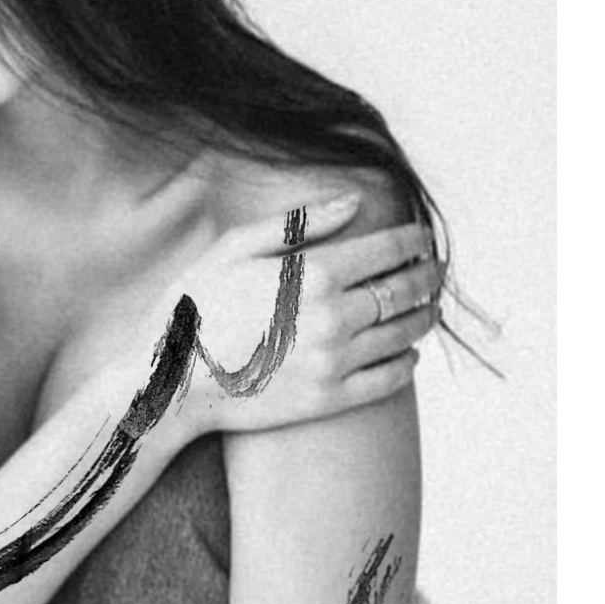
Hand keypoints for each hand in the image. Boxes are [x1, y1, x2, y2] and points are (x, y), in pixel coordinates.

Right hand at [163, 193, 441, 438]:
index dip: (412, 240)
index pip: (388, 250)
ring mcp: (334, 363)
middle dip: (427, 276)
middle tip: (435, 270)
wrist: (170, 384)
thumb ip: (298, 224)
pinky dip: (406, 364)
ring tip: (427, 308)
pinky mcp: (328, 401)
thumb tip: (355, 202)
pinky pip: (388, 380)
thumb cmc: (194, 307)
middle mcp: (333, 319)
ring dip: (423, 318)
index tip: (421, 238)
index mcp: (313, 274)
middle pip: (404, 292)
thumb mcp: (234, 249)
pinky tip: (406, 354)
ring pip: (403, 335)